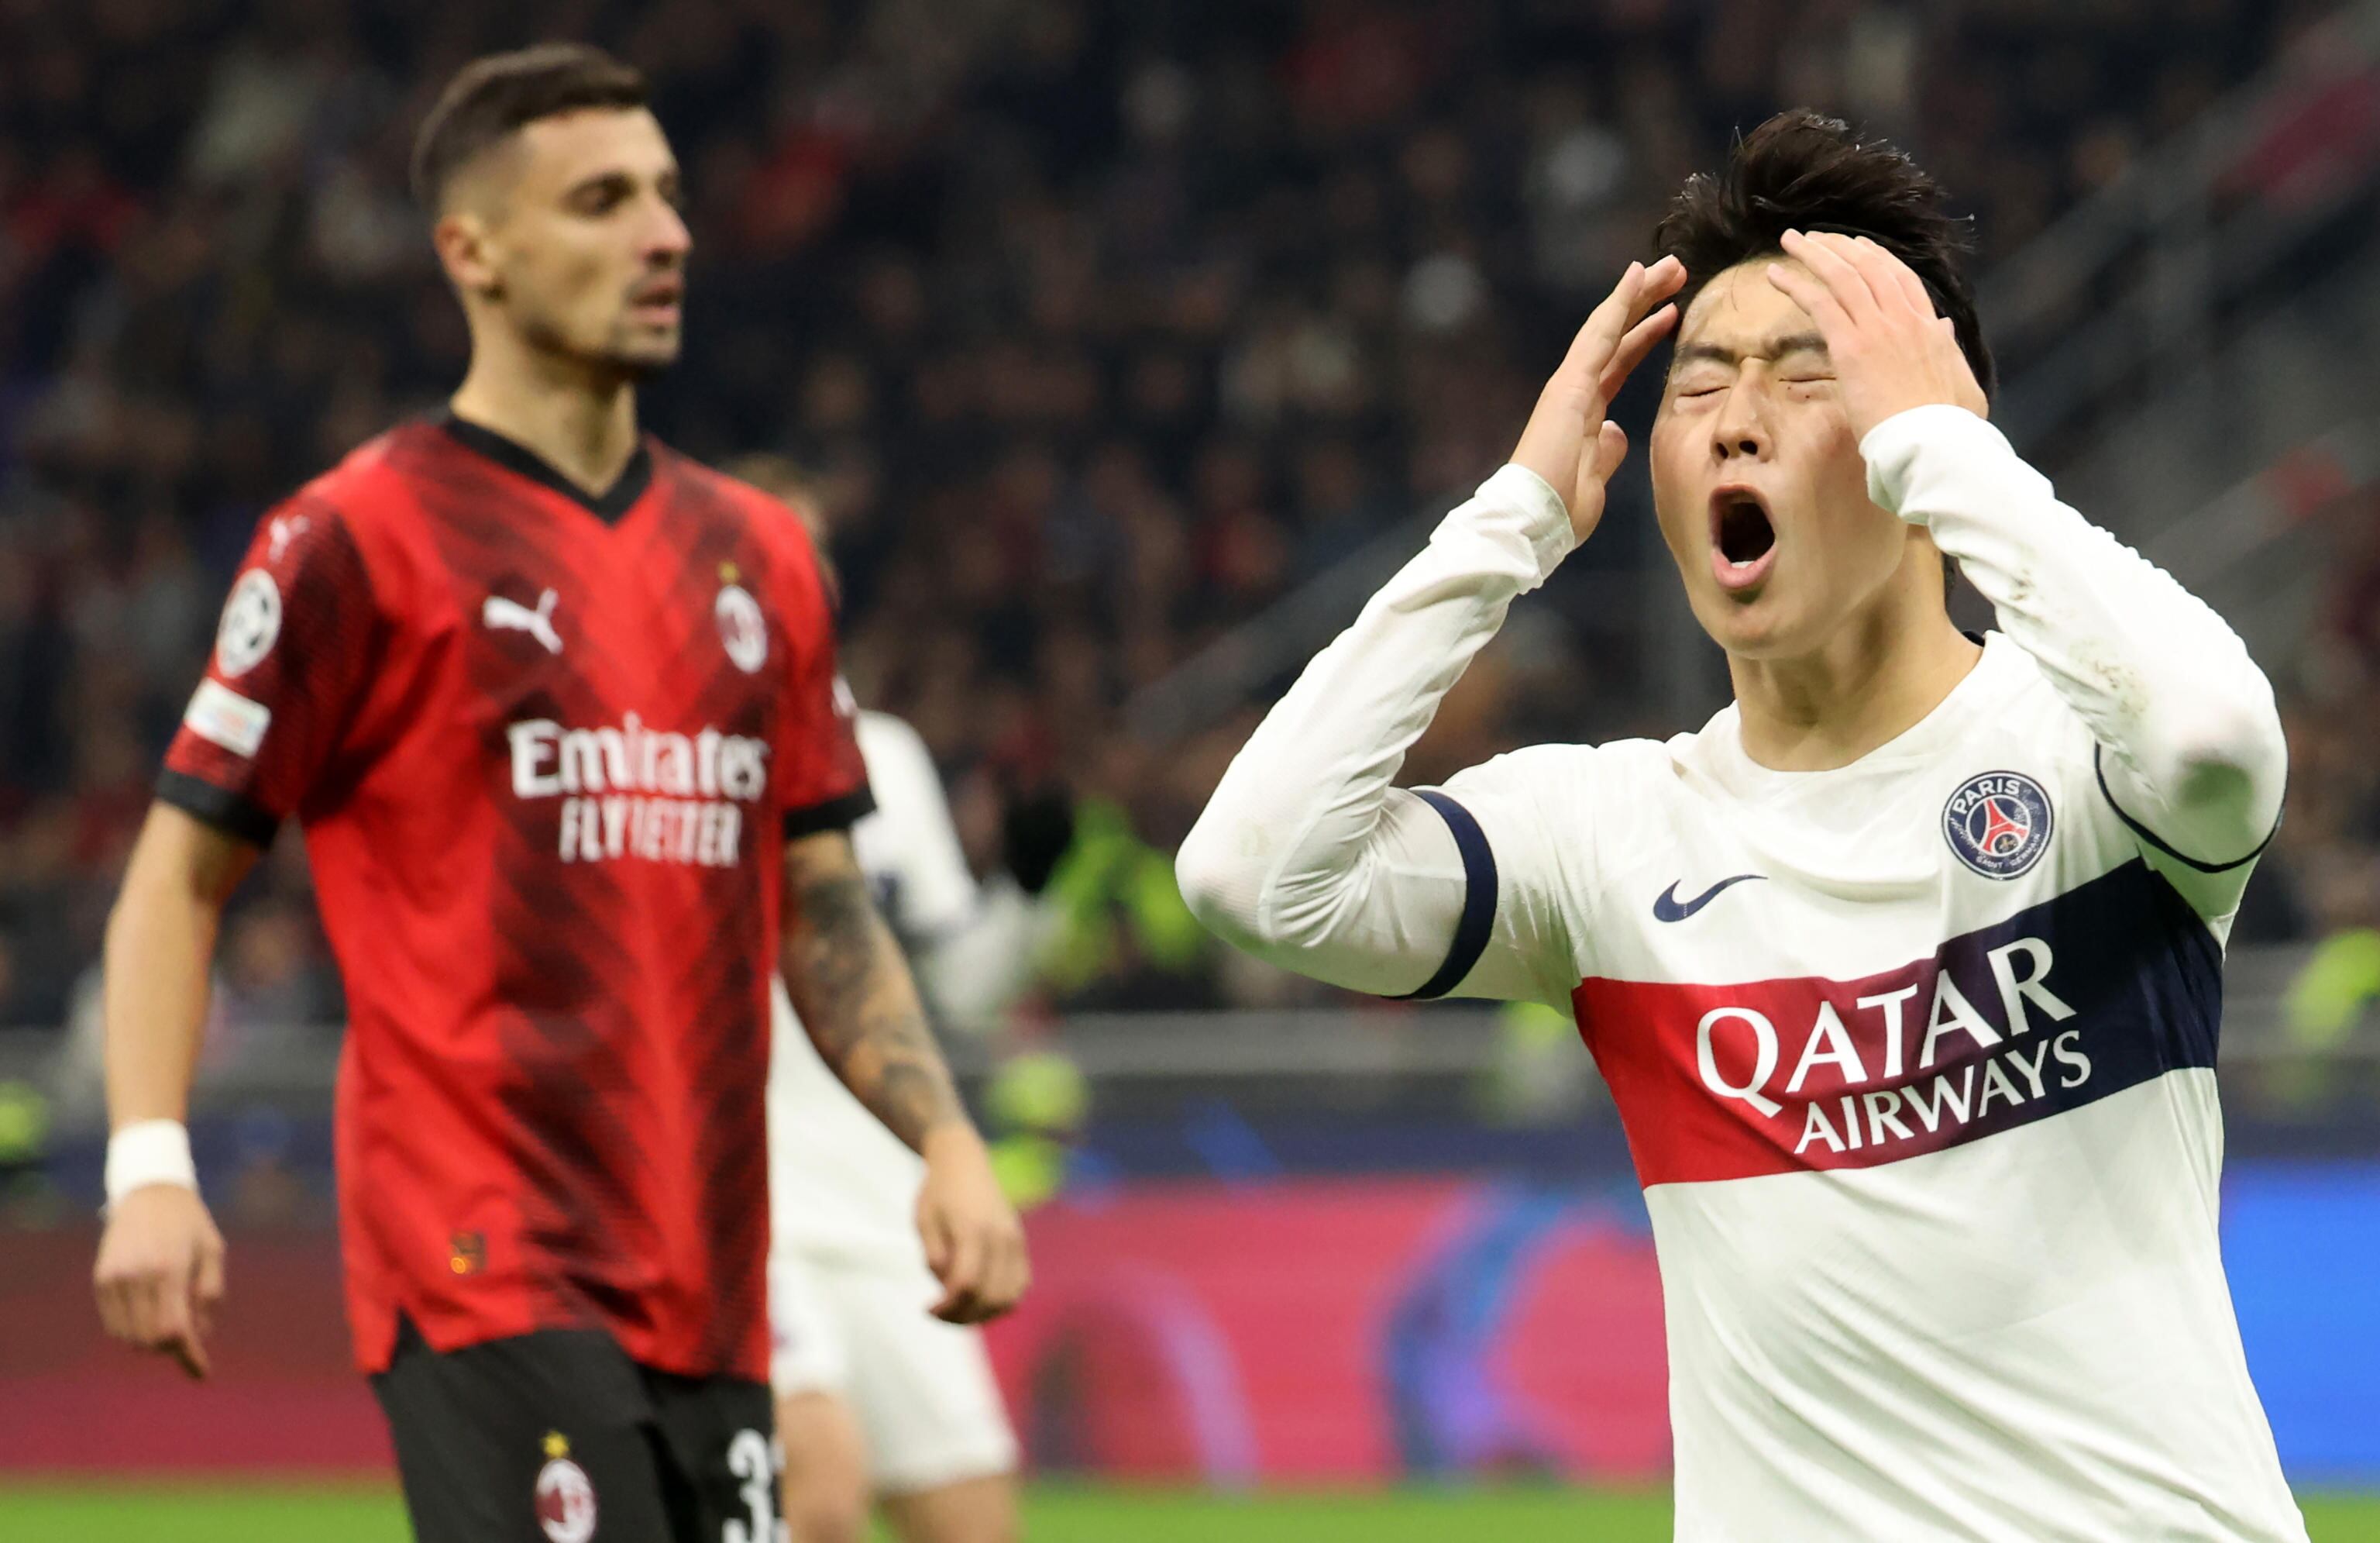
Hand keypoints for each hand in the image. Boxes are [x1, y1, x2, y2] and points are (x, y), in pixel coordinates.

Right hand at [94, 1184, 224, 1379]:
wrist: (149, 1192)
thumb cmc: (190, 1223)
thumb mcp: (213, 1251)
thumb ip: (210, 1293)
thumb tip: (199, 1334)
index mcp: (170, 1270)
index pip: (175, 1330)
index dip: (189, 1356)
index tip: (203, 1373)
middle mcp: (137, 1276)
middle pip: (152, 1339)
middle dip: (174, 1346)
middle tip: (190, 1336)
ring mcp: (114, 1279)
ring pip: (130, 1337)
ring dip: (153, 1340)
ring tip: (171, 1317)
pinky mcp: (101, 1279)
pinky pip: (114, 1325)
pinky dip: (133, 1330)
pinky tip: (150, 1313)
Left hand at [915, 1125, 1029, 1323]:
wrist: (965, 1162)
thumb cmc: (938, 1192)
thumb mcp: (924, 1221)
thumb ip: (934, 1256)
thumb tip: (947, 1289)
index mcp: (972, 1229)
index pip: (966, 1284)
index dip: (947, 1307)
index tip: (927, 1308)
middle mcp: (1000, 1237)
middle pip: (990, 1297)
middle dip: (962, 1316)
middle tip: (940, 1313)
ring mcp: (1015, 1241)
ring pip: (1009, 1298)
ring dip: (983, 1314)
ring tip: (959, 1310)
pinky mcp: (1020, 1244)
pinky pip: (1020, 1285)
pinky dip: (1000, 1301)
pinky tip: (978, 1297)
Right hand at [1511, 255, 1684, 541]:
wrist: (1533, 520)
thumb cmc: (1561, 511)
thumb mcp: (1597, 478)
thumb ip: (1606, 452)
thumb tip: (1616, 432)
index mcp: (1584, 413)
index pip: (1619, 363)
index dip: (1644, 336)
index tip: (1669, 313)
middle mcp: (1575, 391)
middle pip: (1617, 336)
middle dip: (1645, 303)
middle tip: (1675, 273)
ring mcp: (1571, 384)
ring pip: (1610, 325)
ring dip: (1639, 293)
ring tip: (1669, 265)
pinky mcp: (1570, 383)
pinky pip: (1599, 334)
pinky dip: (1620, 302)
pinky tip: (1638, 274)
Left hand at [1767, 231, 1987, 439]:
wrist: (1933, 443)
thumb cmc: (1949, 427)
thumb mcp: (1962, 383)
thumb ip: (1950, 352)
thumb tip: (1944, 327)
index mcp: (1929, 329)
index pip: (1902, 279)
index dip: (1878, 258)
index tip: (1860, 246)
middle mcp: (1904, 320)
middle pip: (1870, 267)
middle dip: (1841, 247)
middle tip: (1817, 237)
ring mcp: (1878, 329)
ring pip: (1843, 276)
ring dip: (1814, 254)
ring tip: (1791, 240)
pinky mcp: (1851, 347)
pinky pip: (1819, 303)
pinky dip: (1795, 285)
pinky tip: (1775, 274)